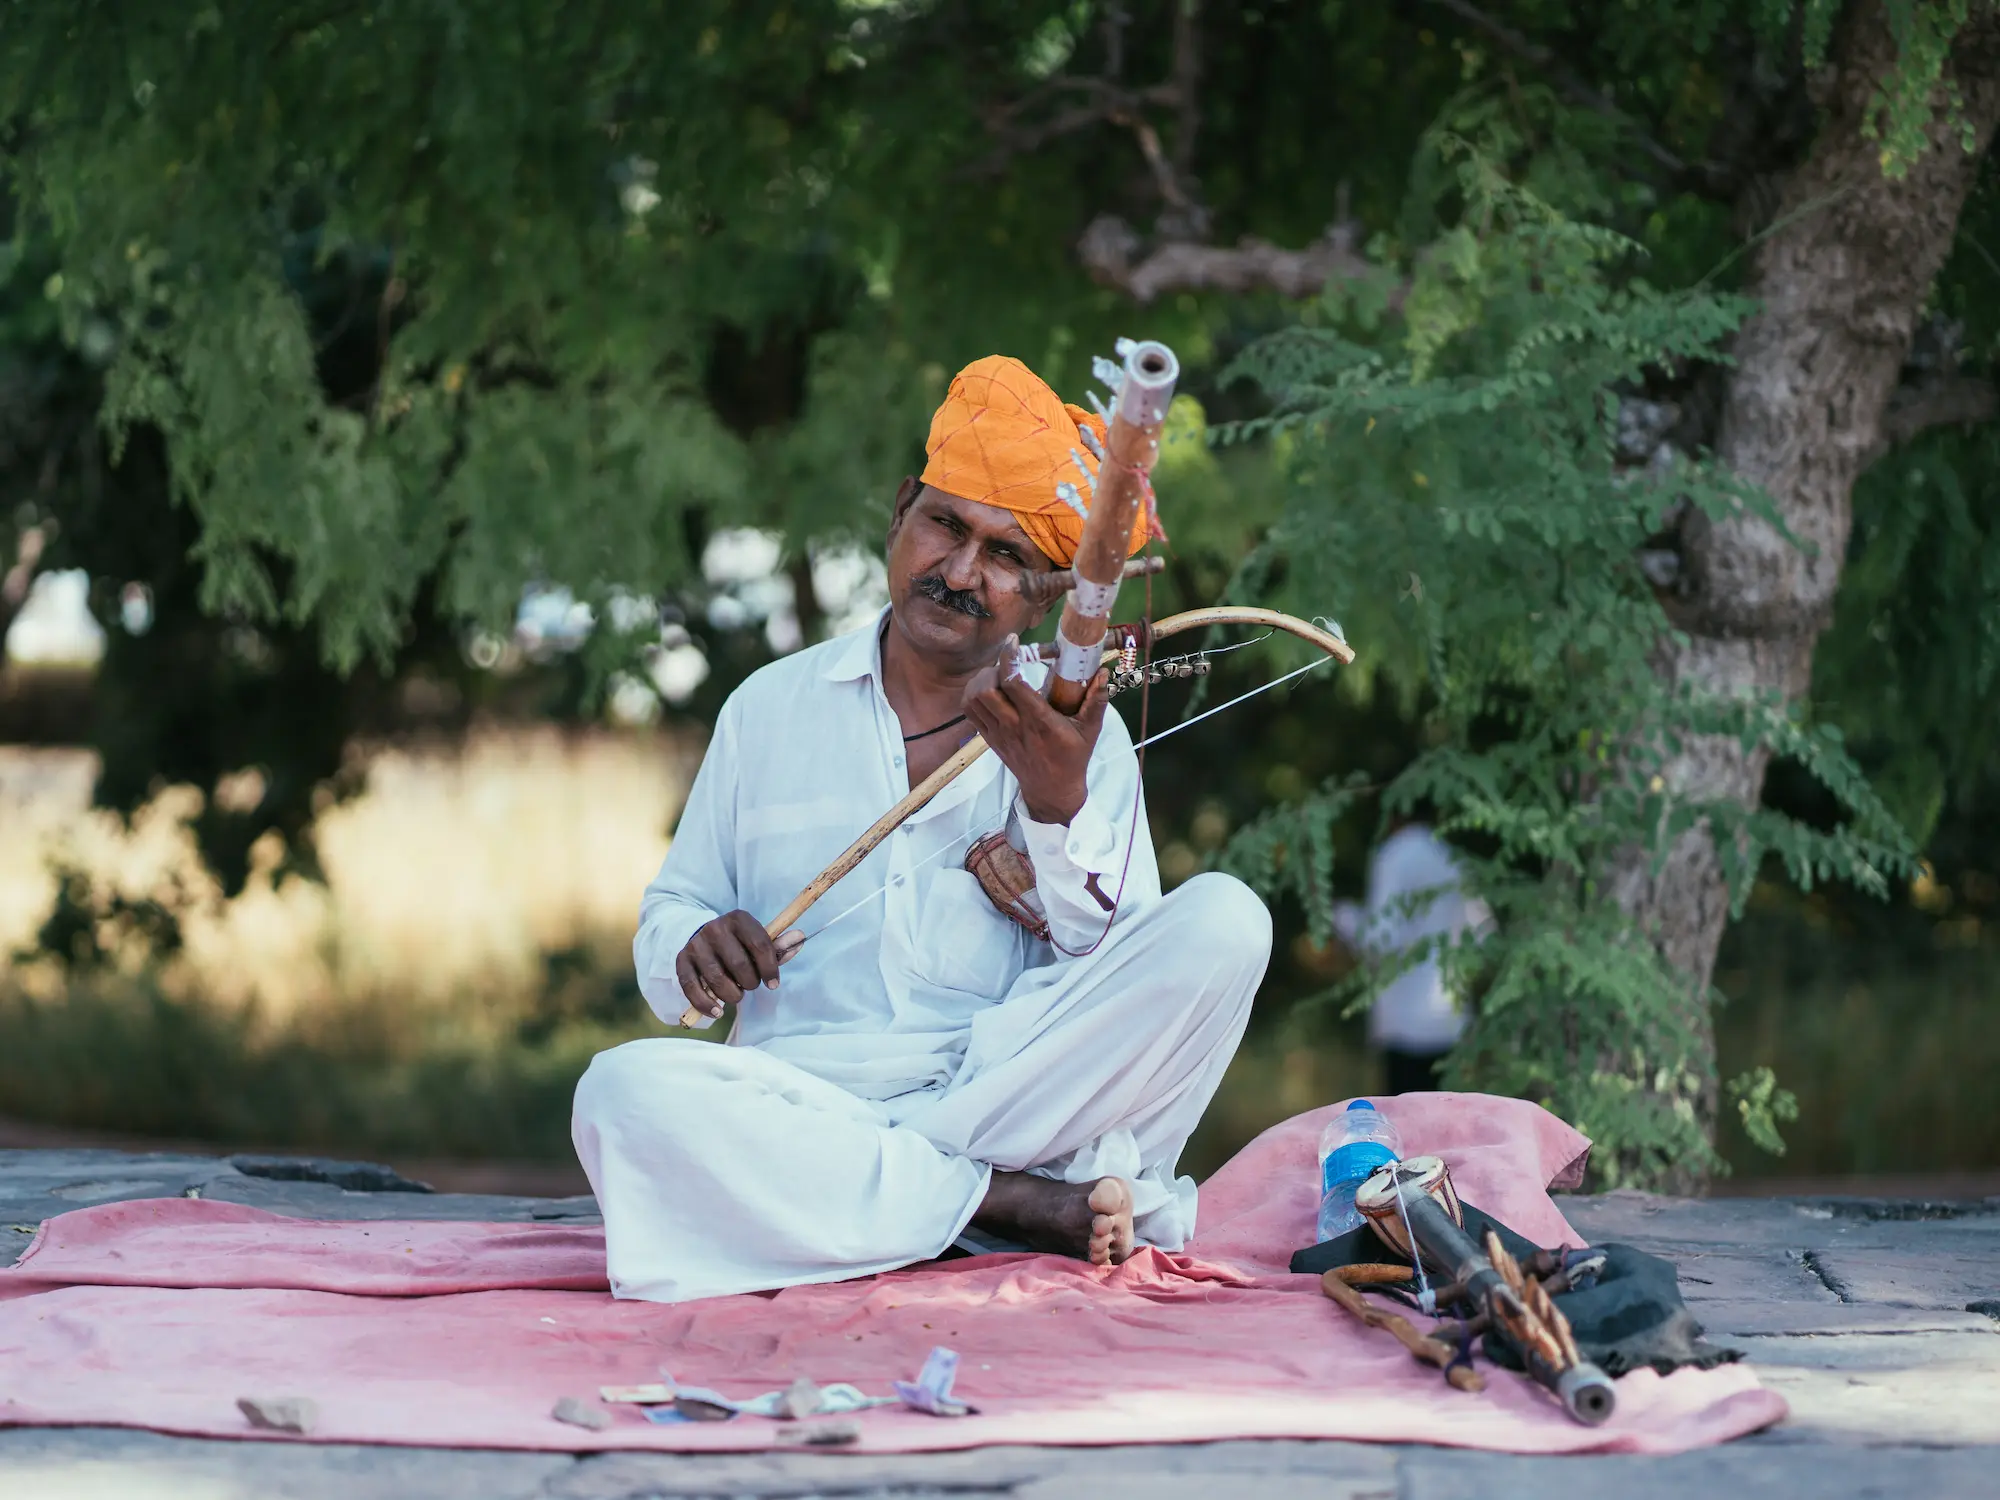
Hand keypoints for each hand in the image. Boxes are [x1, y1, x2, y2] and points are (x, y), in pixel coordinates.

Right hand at [676, 913, 803, 1018]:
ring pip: (716, 978)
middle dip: (750, 982)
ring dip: (731, 995)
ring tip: (736, 996)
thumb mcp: (759, 940)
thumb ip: (779, 945)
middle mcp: (715, 928)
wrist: (703, 936)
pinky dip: (705, 1004)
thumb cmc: (739, 944)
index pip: (760, 945)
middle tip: (751, 985)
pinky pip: (692, 988)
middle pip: (739, 964)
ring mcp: (696, 944)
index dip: (770, 969)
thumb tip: (801, 937)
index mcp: (739, 918)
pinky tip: (717, 1012)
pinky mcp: (682, 961)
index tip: (773, 984)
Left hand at [961, 634, 1109, 825]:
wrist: (1051, 789)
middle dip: (993, 668)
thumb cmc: (1073, 756)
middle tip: (1008, 664)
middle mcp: (1014, 726)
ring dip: (981, 681)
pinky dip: (972, 695)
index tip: (1013, 641)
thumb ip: (1096, 700)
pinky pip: (969, 711)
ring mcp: (998, 733)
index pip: (1013, 683)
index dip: (1008, 658)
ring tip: (997, 676)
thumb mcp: (1090, 729)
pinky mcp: (989, 738)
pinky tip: (988, 689)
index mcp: (1039, 721)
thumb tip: (1103, 672)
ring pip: (974, 699)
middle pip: (986, 689)